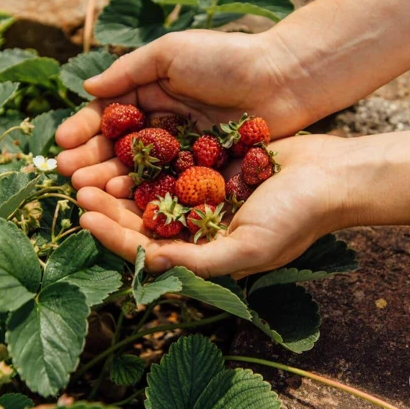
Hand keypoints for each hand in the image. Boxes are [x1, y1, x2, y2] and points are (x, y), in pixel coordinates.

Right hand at [55, 29, 316, 191]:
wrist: (281, 78)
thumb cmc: (226, 58)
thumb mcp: (171, 52)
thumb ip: (129, 71)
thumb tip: (87, 90)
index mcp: (148, 94)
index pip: (107, 116)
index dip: (83, 130)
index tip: (61, 144)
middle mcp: (160, 125)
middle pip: (116, 148)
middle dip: (90, 160)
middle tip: (68, 175)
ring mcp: (179, 152)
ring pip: (137, 170)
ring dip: (109, 179)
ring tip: (87, 189)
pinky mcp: (200, 172)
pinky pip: (166, 184)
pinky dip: (143, 191)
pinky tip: (123, 198)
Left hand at [74, 134, 348, 277]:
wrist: (332, 175)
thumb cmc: (298, 217)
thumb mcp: (250, 246)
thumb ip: (200, 261)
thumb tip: (151, 264)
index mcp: (205, 255)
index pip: (148, 251)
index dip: (114, 237)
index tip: (84, 216)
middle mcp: (200, 230)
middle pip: (142, 222)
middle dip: (109, 208)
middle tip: (77, 187)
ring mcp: (204, 199)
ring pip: (151, 194)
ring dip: (122, 183)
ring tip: (93, 166)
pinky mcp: (211, 169)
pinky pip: (171, 166)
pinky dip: (149, 160)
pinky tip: (126, 144)